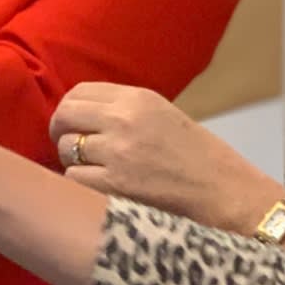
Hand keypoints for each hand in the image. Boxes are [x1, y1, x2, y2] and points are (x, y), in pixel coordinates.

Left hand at [49, 83, 281, 232]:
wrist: (225, 192)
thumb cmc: (197, 157)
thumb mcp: (162, 116)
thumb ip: (123, 111)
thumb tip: (79, 116)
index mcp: (138, 98)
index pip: (79, 92)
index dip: (69, 110)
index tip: (72, 124)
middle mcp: (124, 119)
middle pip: (65, 116)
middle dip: (60, 132)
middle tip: (68, 146)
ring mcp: (118, 152)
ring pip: (66, 149)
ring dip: (72, 161)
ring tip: (92, 171)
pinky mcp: (115, 185)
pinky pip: (74, 179)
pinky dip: (79, 186)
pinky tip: (98, 189)